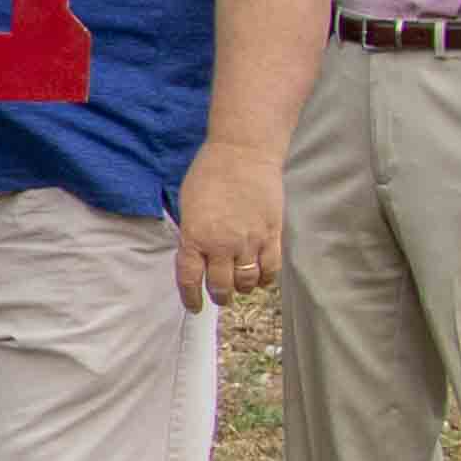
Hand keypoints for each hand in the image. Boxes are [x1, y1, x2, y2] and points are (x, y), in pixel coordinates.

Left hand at [175, 143, 284, 311]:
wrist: (243, 153)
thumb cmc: (210, 173)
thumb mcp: (188, 206)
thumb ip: (192, 234)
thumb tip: (196, 256)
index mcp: (195, 237)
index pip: (190, 279)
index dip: (191, 298)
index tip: (194, 306)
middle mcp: (222, 244)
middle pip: (221, 286)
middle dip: (219, 296)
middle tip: (220, 296)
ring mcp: (249, 241)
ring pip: (247, 281)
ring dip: (242, 288)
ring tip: (240, 285)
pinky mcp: (272, 234)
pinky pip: (271, 268)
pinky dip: (266, 278)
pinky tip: (260, 276)